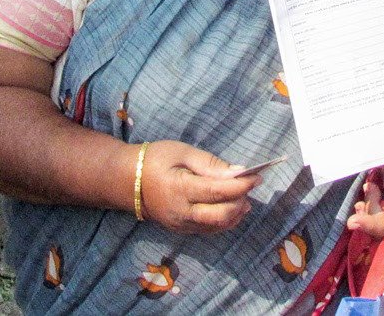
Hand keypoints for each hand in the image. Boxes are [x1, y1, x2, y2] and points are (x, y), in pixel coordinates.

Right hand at [138, 140, 261, 233]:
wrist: (126, 181)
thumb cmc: (154, 159)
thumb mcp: (182, 152)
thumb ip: (210, 164)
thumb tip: (238, 172)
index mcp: (179, 189)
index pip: (217, 192)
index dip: (241, 186)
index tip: (257, 176)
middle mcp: (181, 213)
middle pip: (221, 215)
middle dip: (241, 201)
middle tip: (250, 185)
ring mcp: (181, 225)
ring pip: (218, 226)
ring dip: (236, 212)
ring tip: (244, 196)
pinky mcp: (182, 230)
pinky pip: (210, 229)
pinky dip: (226, 219)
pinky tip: (233, 207)